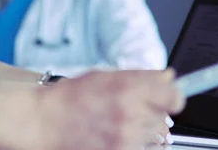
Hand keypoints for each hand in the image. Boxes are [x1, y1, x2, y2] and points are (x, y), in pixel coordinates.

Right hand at [33, 69, 184, 149]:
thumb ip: (139, 76)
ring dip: (145, 132)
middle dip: (152, 114)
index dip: (171, 97)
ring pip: (157, 138)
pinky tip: (117, 137)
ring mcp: (126, 138)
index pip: (174, 96)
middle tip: (130, 110)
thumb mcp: (102, 76)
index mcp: (127, 88)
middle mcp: (130, 113)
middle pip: (165, 118)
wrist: (43, 123)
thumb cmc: (67, 99)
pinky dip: (136, 145)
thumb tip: (168, 78)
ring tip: (121, 125)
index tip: (166, 98)